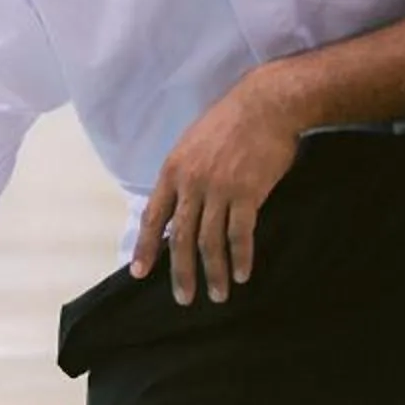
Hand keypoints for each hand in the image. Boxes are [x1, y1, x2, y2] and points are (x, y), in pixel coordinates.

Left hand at [130, 74, 299, 304]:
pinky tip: (241, 275)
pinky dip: (240, 258)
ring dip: (213, 273)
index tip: (140, 273)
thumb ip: (184, 174)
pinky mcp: (247, 193)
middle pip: (181, 237)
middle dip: (181, 272)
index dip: (147, 247)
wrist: (265, 105)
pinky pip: (240, 234)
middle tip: (183, 299)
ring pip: (210, 241)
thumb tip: (179, 204)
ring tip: (216, 295)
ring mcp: (219, 189)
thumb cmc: (229, 122)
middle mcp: (191, 183)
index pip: (154, 216)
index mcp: (173, 170)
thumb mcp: (192, 143)